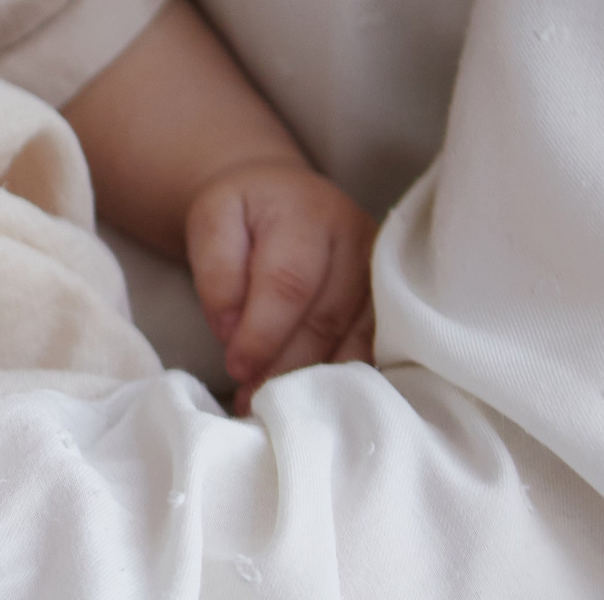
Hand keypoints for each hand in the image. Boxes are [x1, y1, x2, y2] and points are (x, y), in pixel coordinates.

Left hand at [185, 159, 376, 410]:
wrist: (282, 197)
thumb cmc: (244, 214)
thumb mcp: (212, 221)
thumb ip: (217, 272)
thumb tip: (232, 331)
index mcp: (307, 213)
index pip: (288, 282)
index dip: (262, 332)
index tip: (236, 368)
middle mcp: (356, 239)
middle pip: (325, 318)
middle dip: (285, 365)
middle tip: (252, 399)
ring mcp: (381, 271)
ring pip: (354, 339)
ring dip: (314, 379)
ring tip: (276, 406)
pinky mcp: (391, 299)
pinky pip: (372, 347)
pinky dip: (343, 377)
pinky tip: (314, 397)